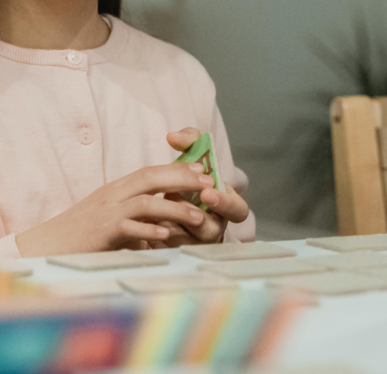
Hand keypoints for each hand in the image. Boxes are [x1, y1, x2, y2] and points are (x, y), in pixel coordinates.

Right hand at [15, 162, 214, 256]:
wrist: (46, 246)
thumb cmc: (80, 235)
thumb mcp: (109, 218)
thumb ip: (133, 215)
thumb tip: (160, 221)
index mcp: (115, 189)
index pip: (149, 171)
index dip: (176, 168)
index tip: (202, 169)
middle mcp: (111, 195)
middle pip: (150, 178)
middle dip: (181, 178)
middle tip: (209, 182)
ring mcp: (105, 212)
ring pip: (144, 202)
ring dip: (174, 208)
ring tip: (198, 217)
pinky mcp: (100, 232)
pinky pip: (127, 228)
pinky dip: (148, 230)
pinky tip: (167, 236)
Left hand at [159, 127, 249, 245]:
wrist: (159, 203)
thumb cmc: (185, 178)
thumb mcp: (191, 156)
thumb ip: (189, 141)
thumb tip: (173, 137)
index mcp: (223, 205)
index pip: (238, 210)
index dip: (226, 203)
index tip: (208, 192)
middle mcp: (212, 226)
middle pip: (212, 230)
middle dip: (196, 218)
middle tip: (181, 207)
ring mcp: (194, 242)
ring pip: (186, 238)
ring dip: (172, 222)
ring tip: (159, 210)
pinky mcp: (174, 250)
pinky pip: (167, 245)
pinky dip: (158, 232)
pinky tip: (148, 222)